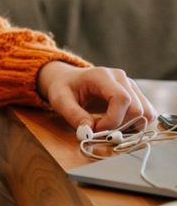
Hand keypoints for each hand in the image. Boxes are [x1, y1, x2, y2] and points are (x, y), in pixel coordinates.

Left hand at [37, 61, 156, 133]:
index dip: (112, 120)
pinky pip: (147, 115)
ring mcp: (131, 86)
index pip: (121, 98)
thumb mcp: (59, 100)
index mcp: (102, 75)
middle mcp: (121, 78)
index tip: (96, 129)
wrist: (68, 80)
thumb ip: (72, 114)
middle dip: (120, 126)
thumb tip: (88, 130)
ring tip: (108, 126)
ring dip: (130, 127)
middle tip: (100, 129)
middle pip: (137, 109)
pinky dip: (135, 125)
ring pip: (146, 114)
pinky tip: (117, 125)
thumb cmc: (63, 88)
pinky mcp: (136, 96)